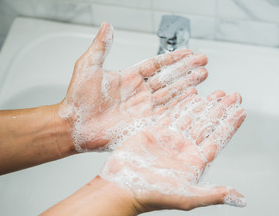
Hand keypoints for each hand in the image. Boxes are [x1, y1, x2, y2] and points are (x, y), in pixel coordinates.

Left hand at [59, 22, 207, 151]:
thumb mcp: (89, 67)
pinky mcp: (145, 123)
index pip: (156, 65)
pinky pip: (167, 113)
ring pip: (171, 94)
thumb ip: (101, 47)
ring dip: (188, 84)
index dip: (173, 58)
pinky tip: (194, 97)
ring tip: (204, 75)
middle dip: (187, 69)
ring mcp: (144, 108)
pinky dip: (181, 105)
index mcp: (129, 78)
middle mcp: (139, 93)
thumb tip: (107, 25)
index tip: (188, 51)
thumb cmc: (77, 100)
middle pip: (168, 78)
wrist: (74, 126)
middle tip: (203, 61)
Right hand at [100, 90, 246, 211]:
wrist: (121, 188)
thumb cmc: (152, 196)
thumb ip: (214, 195)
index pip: (217, 139)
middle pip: (207, 125)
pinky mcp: (153, 133)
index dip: (230, 125)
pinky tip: (192, 96)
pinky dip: (182, 105)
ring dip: (205, 105)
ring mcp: (169, 140)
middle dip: (221, 110)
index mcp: (194, 162)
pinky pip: (171, 115)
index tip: (241, 110)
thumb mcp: (187, 197)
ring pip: (191, 117)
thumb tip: (241, 199)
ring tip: (218, 92)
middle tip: (234, 95)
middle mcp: (183, 150)